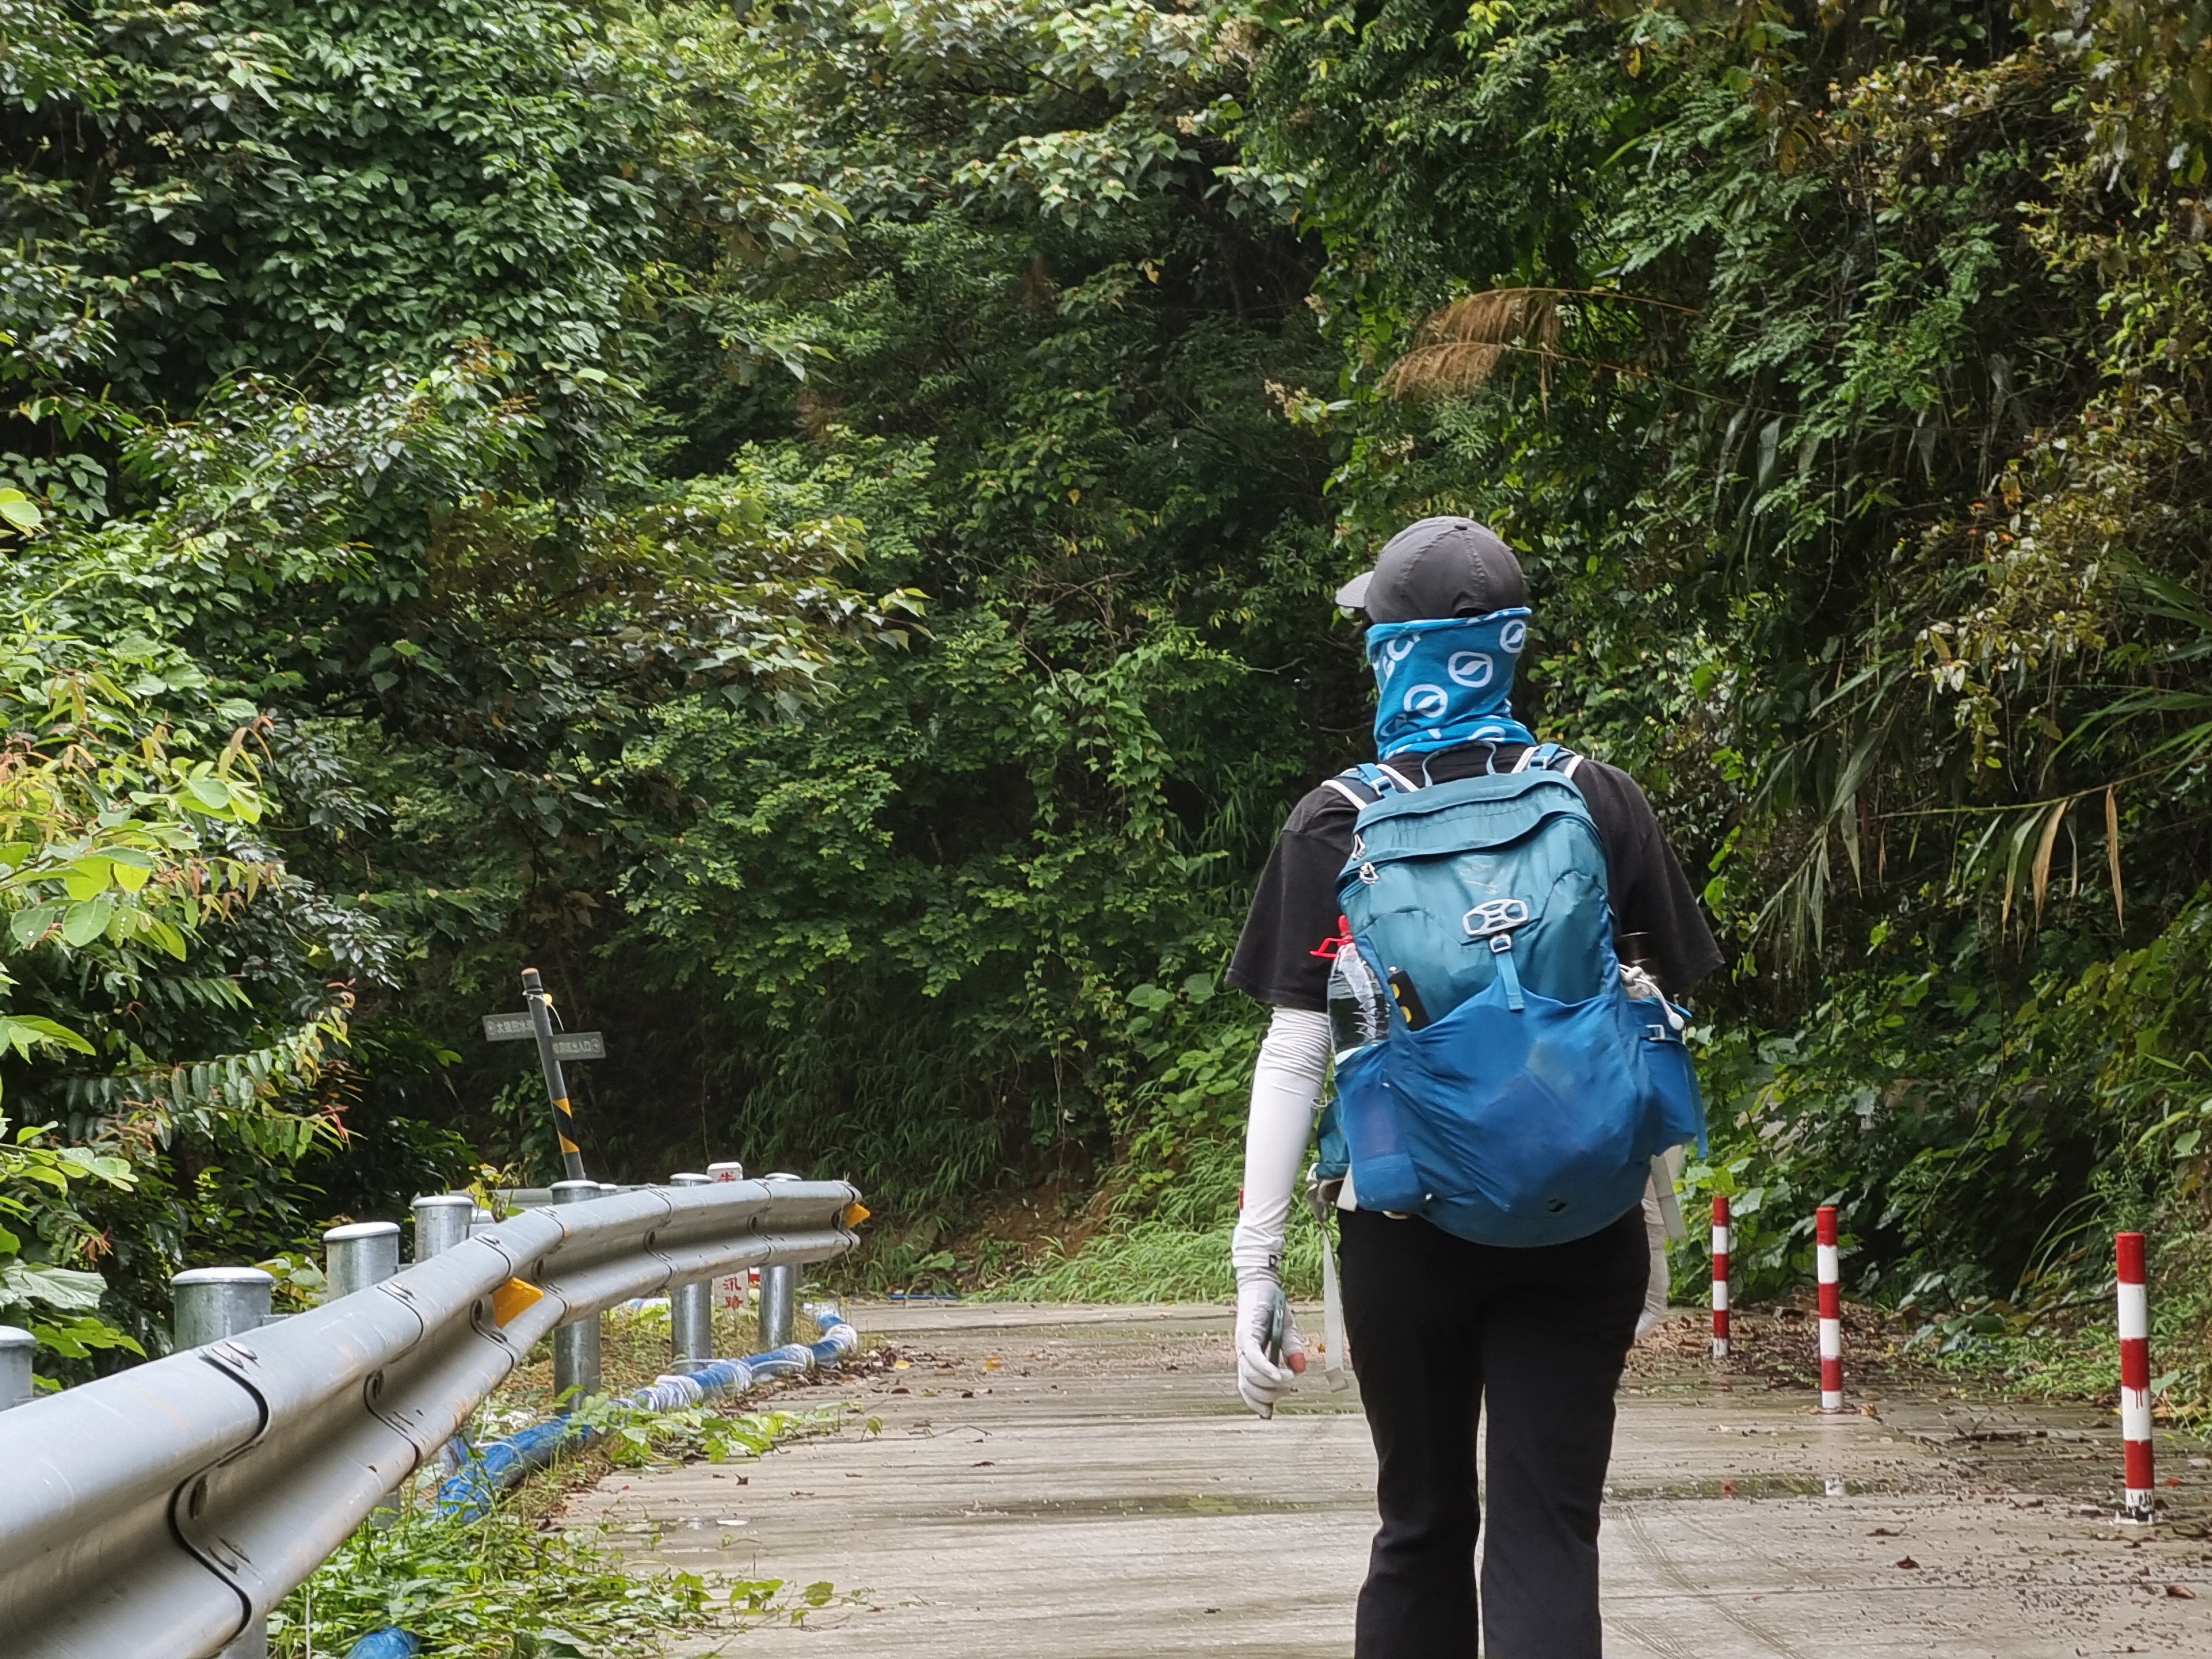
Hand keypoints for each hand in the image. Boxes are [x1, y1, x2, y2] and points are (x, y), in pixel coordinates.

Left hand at [1235, 1270, 1305, 1416]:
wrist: (1262, 1282)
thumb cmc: (1273, 1306)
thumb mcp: (1288, 1331)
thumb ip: (1292, 1350)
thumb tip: (1299, 1371)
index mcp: (1250, 1356)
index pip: (1247, 1388)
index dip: (1255, 1403)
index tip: (1268, 1412)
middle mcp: (1242, 1353)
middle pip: (1249, 1386)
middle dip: (1269, 1395)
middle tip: (1286, 1389)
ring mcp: (1243, 1343)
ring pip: (1251, 1376)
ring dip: (1270, 1385)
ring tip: (1287, 1380)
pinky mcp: (1247, 1333)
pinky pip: (1254, 1357)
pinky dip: (1267, 1370)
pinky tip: (1281, 1376)